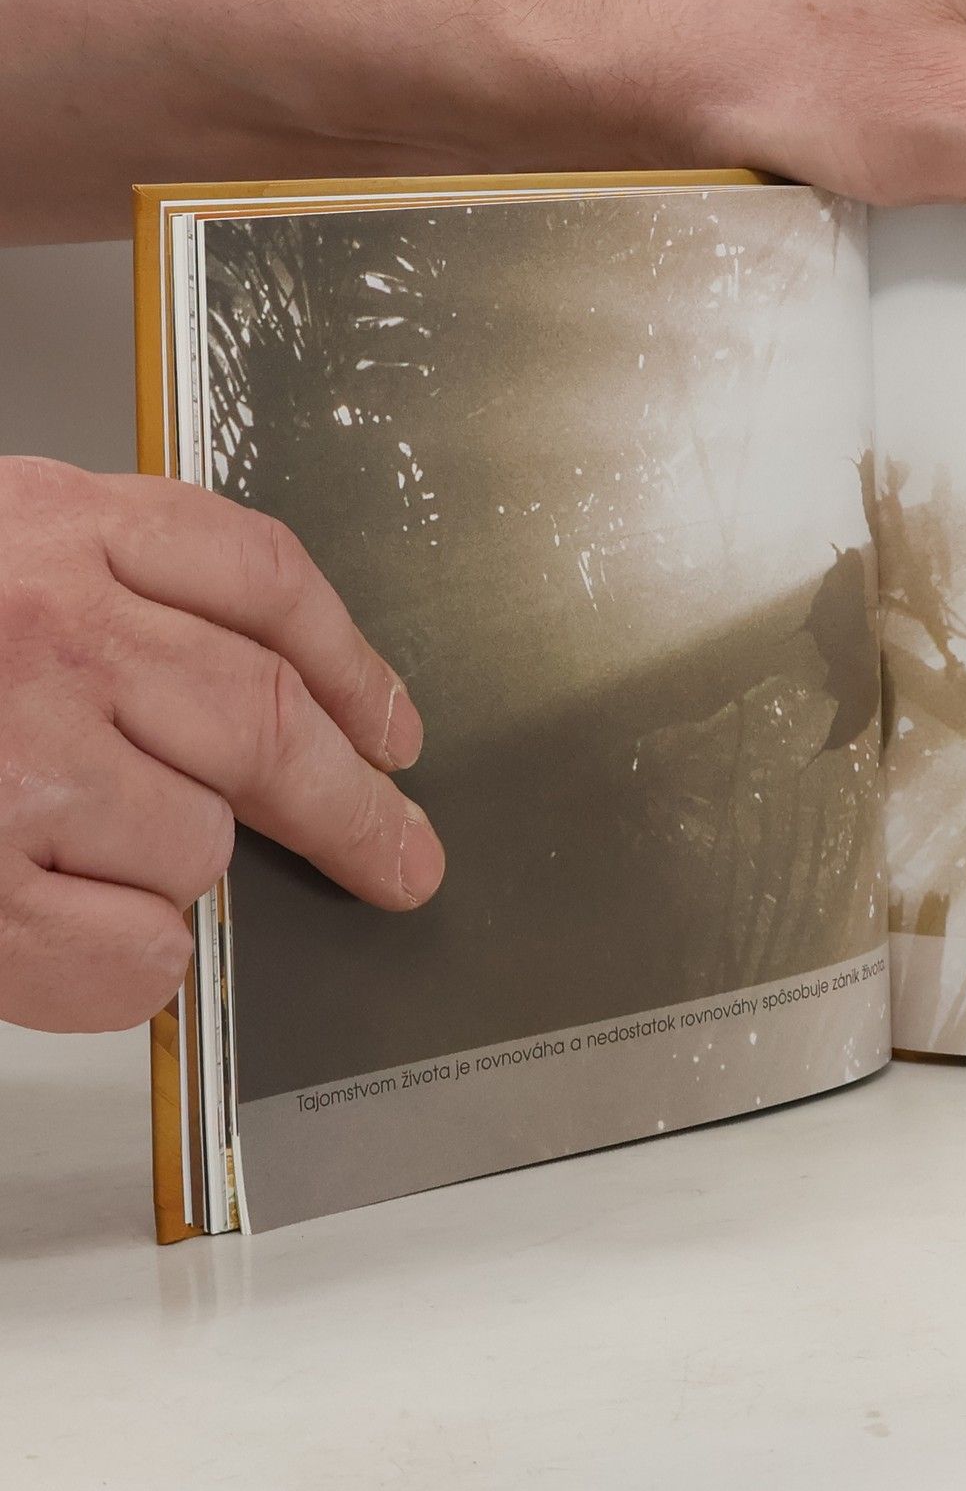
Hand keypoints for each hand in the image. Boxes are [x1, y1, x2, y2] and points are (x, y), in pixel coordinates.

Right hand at [0, 458, 443, 1032]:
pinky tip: (76, 934)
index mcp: (49, 525)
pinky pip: (132, 954)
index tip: (394, 729)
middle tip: (401, 856)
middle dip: (356, 808)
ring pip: (200, 848)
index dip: (352, 661)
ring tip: (77, 855)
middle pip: (268, 725)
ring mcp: (7, 765)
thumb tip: (281, 694)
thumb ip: (107, 588)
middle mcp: (43, 633)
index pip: (260, 577)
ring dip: (177, 877)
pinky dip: (131, 964)